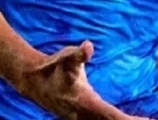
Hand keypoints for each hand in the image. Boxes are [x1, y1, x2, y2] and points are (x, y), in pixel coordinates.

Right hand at [14, 41, 149, 119]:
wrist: (33, 81)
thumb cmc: (53, 68)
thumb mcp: (65, 58)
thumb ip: (78, 54)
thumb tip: (88, 45)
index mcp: (85, 102)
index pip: (112, 115)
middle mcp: (84, 114)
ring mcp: (82, 118)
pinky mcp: (81, 118)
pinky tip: (124, 119)